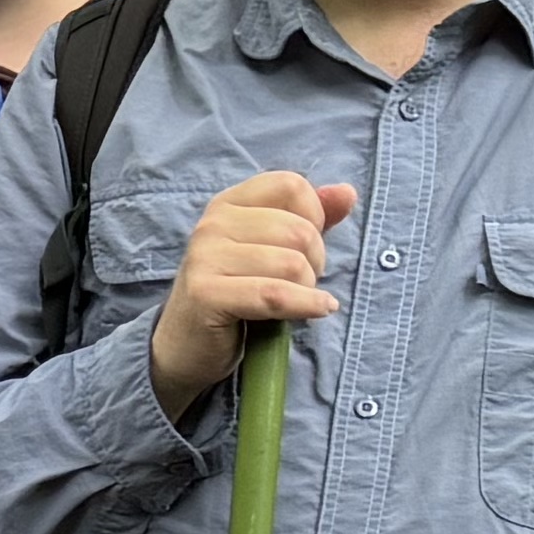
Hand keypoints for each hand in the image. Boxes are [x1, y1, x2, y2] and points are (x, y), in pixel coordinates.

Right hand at [147, 172, 353, 421]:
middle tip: (301, 283)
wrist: (185, 347)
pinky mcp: (206, 294)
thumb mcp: (273, 251)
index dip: (314, 217)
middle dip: (315, 263)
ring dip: (307, 289)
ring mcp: (205, 257)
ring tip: (294, 301)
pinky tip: (318, 310)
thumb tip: (347, 193)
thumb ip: (309, 220)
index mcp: (228, 204)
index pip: (291, 185)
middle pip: (298, 230)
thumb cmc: (235, 296)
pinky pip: (275, 295)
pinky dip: (306, 305)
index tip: (306, 248)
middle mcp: (212, 224)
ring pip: (292, 264)